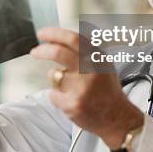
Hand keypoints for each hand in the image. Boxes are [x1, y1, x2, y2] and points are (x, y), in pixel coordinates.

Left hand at [30, 27, 143, 150]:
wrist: (117, 118)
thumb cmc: (107, 90)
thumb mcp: (102, 64)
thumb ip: (84, 52)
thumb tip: (58, 40)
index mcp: (97, 58)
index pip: (73, 39)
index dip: (54, 34)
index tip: (43, 34)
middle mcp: (90, 71)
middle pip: (59, 53)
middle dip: (43, 51)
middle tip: (35, 52)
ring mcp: (81, 88)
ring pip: (54, 76)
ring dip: (56, 80)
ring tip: (69, 88)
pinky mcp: (73, 104)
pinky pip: (53, 95)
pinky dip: (58, 97)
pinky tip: (71, 100)